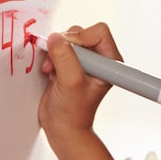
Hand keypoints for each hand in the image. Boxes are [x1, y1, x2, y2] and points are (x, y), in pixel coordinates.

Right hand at [37, 22, 120, 138]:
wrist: (62, 127)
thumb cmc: (73, 113)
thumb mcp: (70, 82)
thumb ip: (65, 58)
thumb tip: (56, 38)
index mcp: (109, 62)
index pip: (98, 32)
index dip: (81, 38)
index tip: (70, 54)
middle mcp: (98, 59)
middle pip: (81, 33)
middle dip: (65, 46)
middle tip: (58, 65)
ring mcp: (83, 60)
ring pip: (67, 39)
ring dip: (55, 52)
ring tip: (53, 70)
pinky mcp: (69, 62)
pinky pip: (58, 47)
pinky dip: (51, 56)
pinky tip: (51, 72)